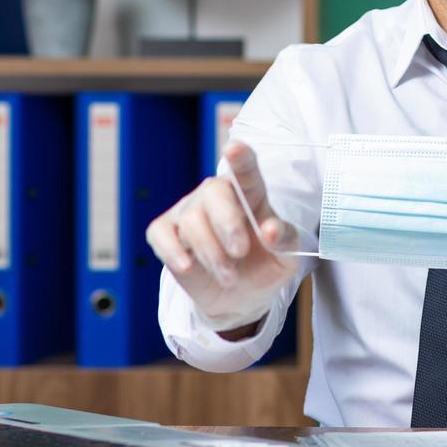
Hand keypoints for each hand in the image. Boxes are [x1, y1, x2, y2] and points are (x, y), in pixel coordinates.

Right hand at [145, 141, 298, 335]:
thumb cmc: (262, 267)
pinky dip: (174, 252)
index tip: (234, 149)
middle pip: (214, 192)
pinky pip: (161, 234)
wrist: (237, 297)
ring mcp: (188, 211)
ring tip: (229, 277)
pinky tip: (188, 267)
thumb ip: (283, 240)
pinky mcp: (164, 231)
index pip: (246, 169)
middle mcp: (217, 195)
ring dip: (212, 254)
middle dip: (228, 224)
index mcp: (251, 193)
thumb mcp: (284, 258)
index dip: (240, 158)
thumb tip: (270, 230)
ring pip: (192, 221)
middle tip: (240, 252)